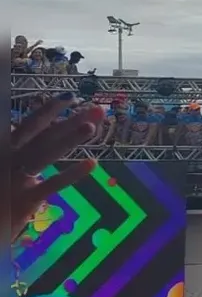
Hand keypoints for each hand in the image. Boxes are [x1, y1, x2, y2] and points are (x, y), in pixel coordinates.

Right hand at [9, 95, 103, 238]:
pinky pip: (52, 184)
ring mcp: (15, 178)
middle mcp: (8, 158)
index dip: (49, 110)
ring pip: (47, 154)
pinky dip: (72, 174)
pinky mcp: (24, 199)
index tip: (69, 96)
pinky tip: (92, 163)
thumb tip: (22, 138)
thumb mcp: (3, 163)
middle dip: (69, 120)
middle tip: (96, 109)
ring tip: (93, 127)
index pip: (30, 126)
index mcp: (3, 149)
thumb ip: (14, 147)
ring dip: (70, 139)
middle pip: (44, 135)